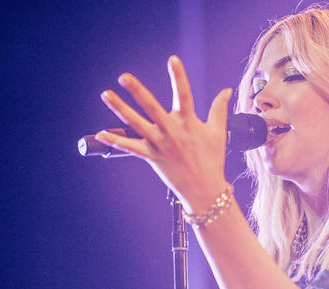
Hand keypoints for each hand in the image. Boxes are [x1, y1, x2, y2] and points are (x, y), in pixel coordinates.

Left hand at [95, 55, 231, 212]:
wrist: (205, 190)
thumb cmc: (212, 160)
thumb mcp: (218, 132)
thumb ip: (219, 109)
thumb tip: (227, 90)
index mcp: (190, 123)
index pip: (184, 95)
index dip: (179, 77)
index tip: (173, 60)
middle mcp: (173, 132)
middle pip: (152, 108)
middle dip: (137, 91)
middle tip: (124, 77)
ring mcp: (161, 145)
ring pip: (137, 124)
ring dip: (120, 109)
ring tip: (106, 95)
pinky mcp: (152, 157)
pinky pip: (131, 148)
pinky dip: (116, 141)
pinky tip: (101, 134)